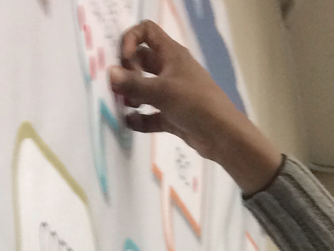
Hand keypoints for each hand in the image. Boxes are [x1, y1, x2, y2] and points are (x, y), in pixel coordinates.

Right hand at [111, 20, 281, 193]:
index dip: (131, 39)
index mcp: (171, 54)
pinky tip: (130, 123)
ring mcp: (172, 94)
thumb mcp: (162, 91)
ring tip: (124, 104)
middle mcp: (171, 70)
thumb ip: (134, 85)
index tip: (125, 59)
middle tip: (120, 85)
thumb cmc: (195, 104)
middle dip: (128, 70)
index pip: (147, 32)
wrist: (223, 136)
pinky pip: (151, 115)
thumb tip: (110, 74)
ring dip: (132, 95)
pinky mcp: (173, 116)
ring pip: (145, 89)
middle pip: (142, 61)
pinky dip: (140, 118)